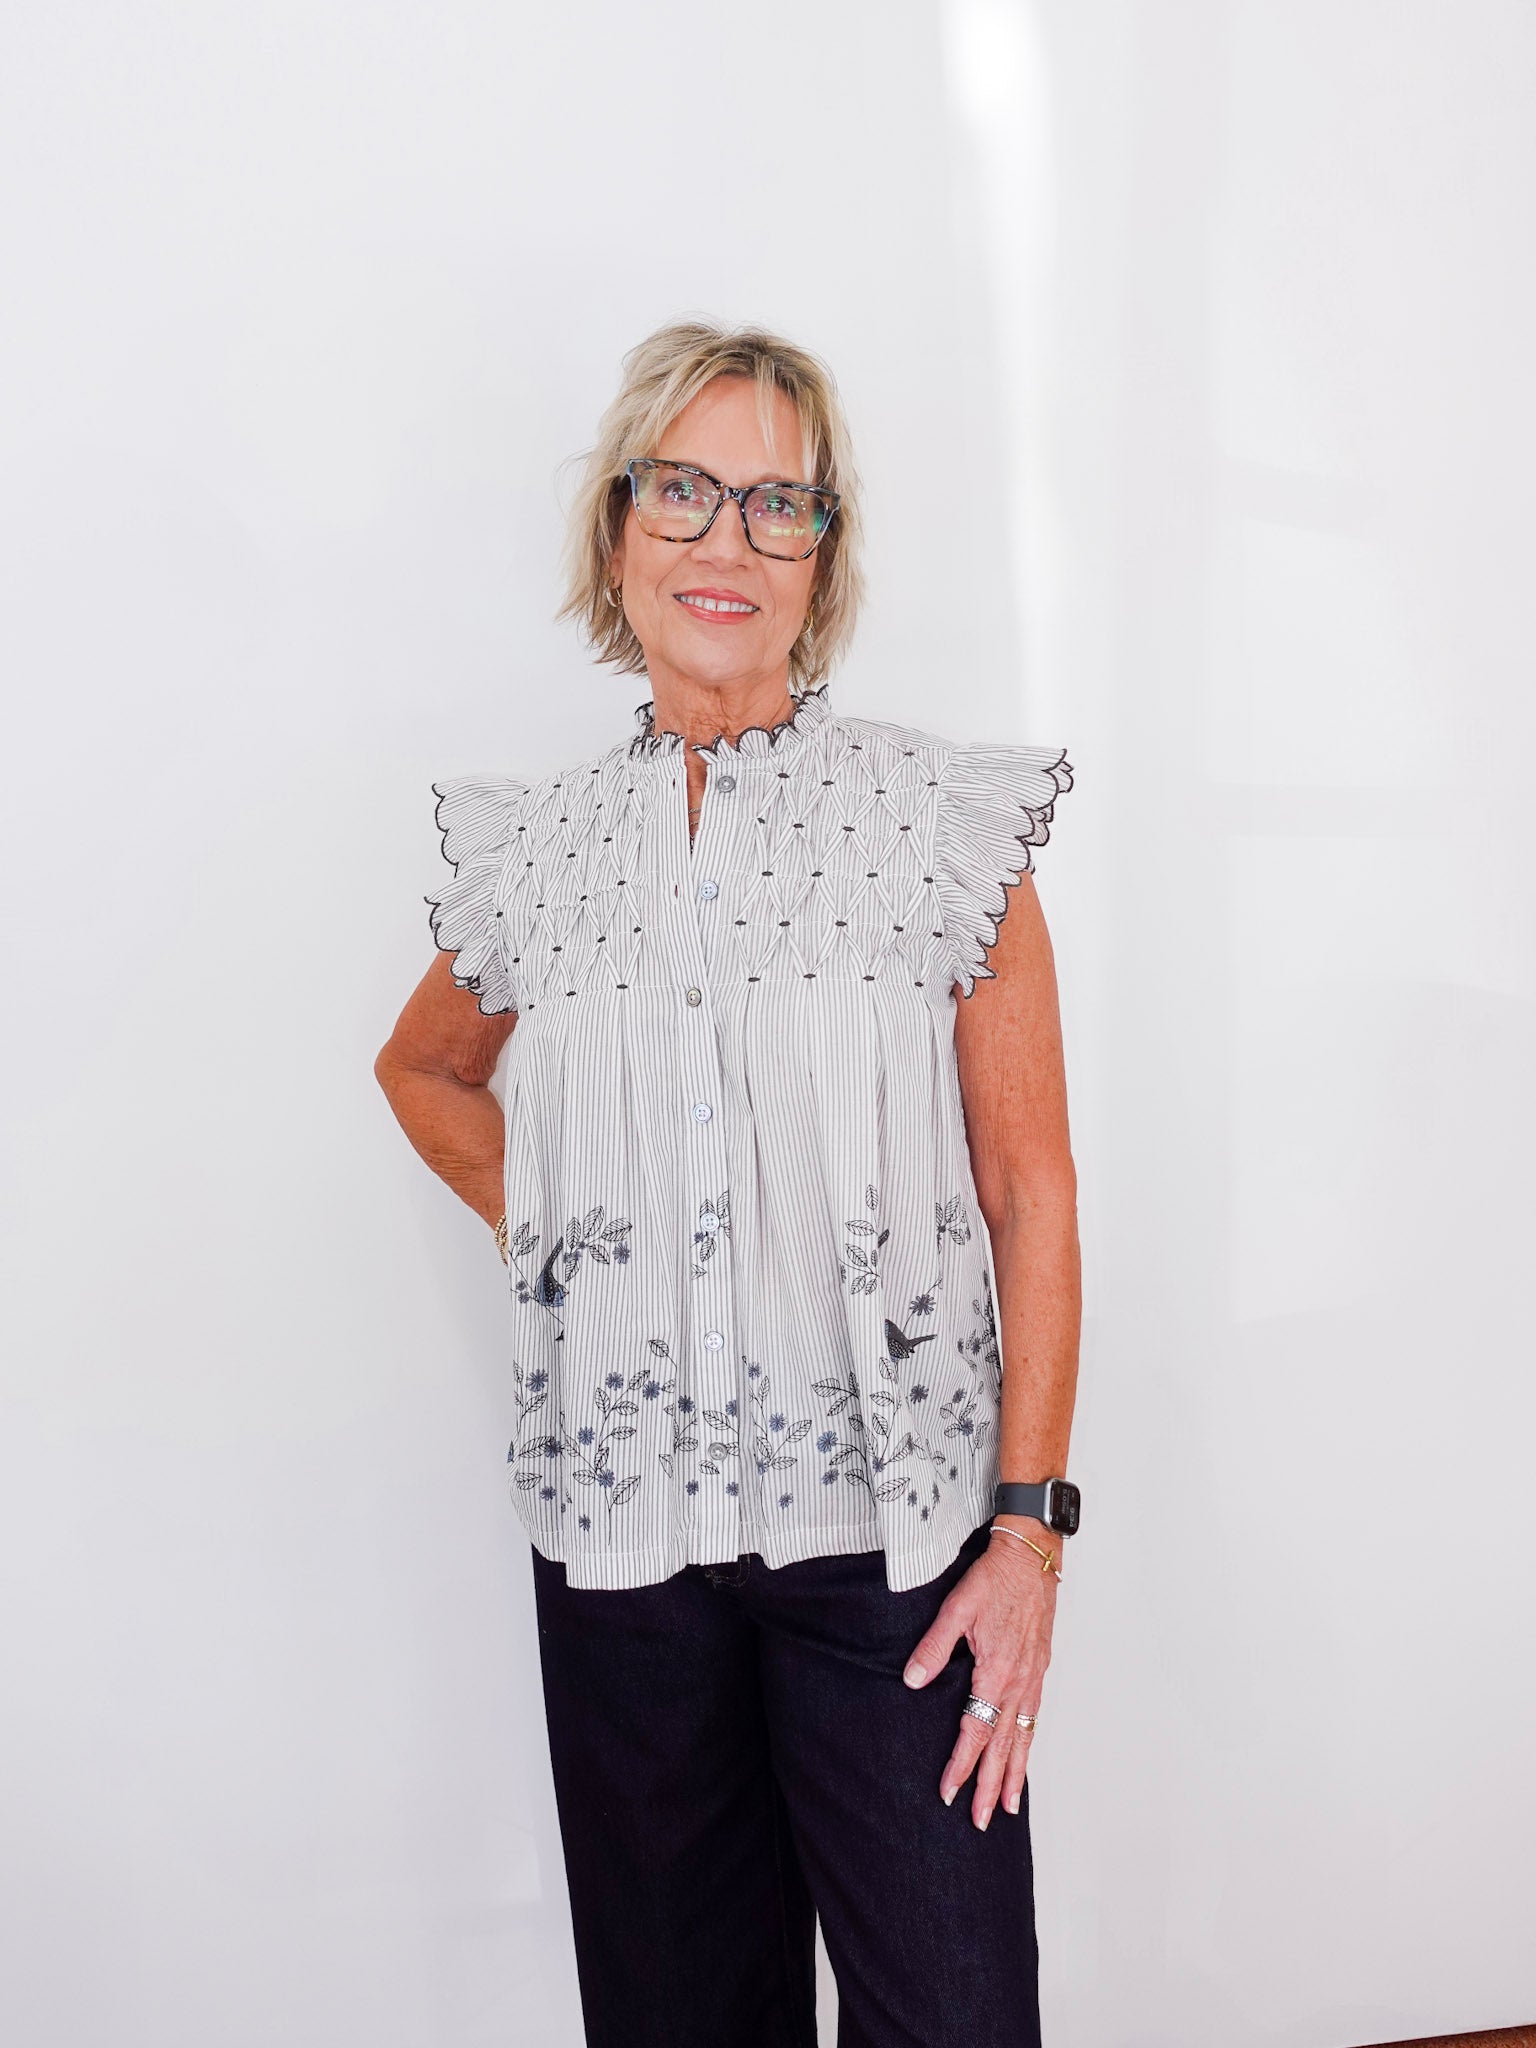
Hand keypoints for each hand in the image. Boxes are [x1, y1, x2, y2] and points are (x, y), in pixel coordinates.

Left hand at [902, 1526, 1059, 1828]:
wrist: (1031, 1556)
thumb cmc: (995, 1578)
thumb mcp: (957, 1607)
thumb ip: (934, 1647)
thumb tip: (912, 1681)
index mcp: (997, 1673)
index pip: (976, 1732)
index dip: (962, 1765)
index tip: (950, 1793)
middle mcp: (1018, 1683)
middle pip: (1003, 1747)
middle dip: (990, 1786)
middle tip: (981, 1820)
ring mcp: (1033, 1678)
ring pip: (1023, 1737)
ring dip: (1015, 1773)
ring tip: (1008, 1805)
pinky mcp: (1039, 1669)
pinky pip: (1034, 1719)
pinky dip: (1028, 1745)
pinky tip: (1022, 1756)